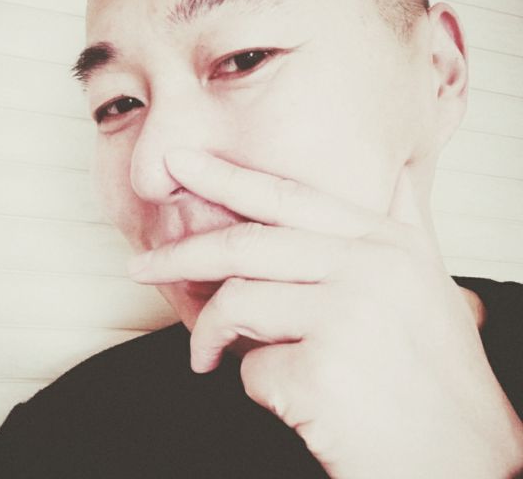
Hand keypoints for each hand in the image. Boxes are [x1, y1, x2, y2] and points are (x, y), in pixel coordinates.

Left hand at [129, 150, 522, 478]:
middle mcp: (370, 267)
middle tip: (143, 265)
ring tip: (209, 356)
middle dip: (184, 255)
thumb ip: (404, 224)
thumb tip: (395, 172)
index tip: (180, 163)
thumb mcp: (429, 285)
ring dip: (215, 334)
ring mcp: (348, 316)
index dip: (228, 176)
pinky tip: (290, 398)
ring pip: (239, 303)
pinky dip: (255, 384)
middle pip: (247, 245)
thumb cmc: (435, 378)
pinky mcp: (324, 371)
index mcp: (387, 243)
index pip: (290, 197)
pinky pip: (253, 368)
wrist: (467, 464)